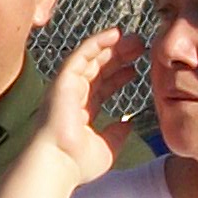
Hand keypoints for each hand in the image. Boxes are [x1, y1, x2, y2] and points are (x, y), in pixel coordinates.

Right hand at [29, 28, 143, 187]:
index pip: (102, 87)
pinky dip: (97, 42)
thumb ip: (117, 134)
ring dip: (112, 47)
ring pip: (92, 59)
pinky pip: (81, 54)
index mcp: (82, 112)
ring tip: (135, 39)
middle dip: (118, 57)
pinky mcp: (63, 80)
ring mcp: (67, 87)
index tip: (136, 68)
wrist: (58, 164)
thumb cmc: (77, 163)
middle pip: (99, 70)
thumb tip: (127, 123)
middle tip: (140, 47)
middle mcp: (74, 96)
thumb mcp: (107, 147)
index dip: (119, 76)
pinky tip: (116, 33)